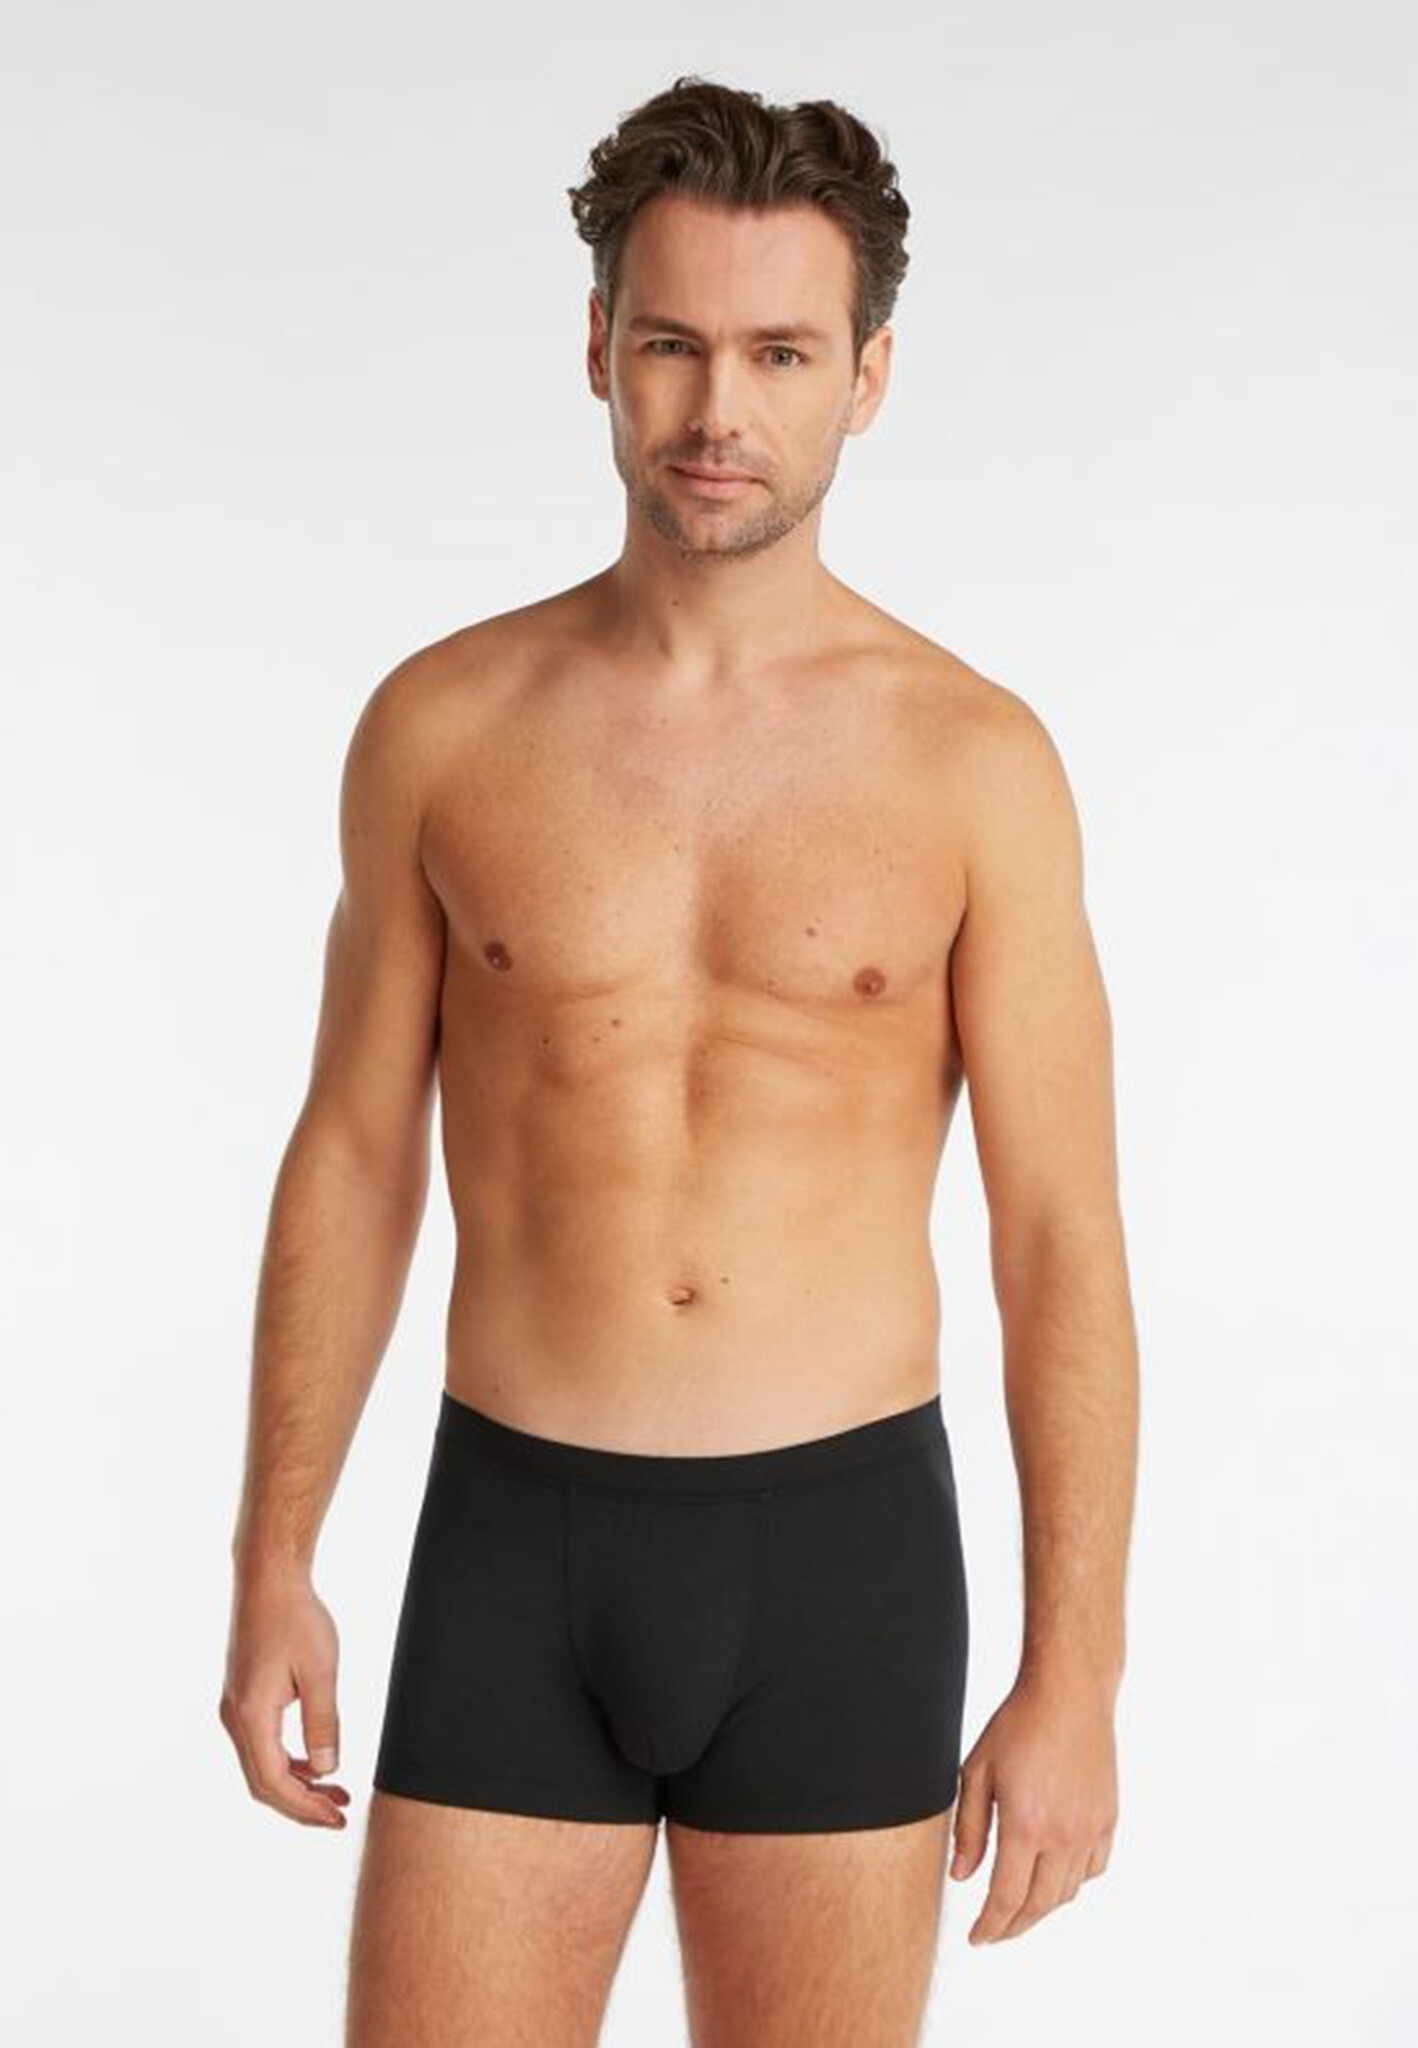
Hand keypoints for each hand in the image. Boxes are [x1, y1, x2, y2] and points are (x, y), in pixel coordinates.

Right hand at [219, 1562, 350, 1828]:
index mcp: (251, 1716)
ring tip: (335, 1792)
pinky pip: (262, 1744)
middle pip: (263, 1783)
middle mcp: (235, 1718)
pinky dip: (288, 1761)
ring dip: (297, 1784)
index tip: (337, 1818)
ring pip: (262, 1765)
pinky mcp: (243, 1698)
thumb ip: (323, 1723)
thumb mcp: (320, 1671)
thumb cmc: (295, 1617)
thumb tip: (328, 1771)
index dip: (306, 1808)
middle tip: (340, 1814)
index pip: (274, 1782)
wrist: (268, 1580)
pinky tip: (315, 1763)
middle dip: (302, 1804)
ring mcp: (235, 1708)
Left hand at [948, 1667, 1117, 1942]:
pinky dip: (1072, 1883)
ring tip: (1019, 1907)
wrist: (1070, 1693)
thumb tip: (962, 1876)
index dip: (990, 1925)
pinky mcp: (1109, 1818)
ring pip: (1068, 1892)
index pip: (1007, 1897)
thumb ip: (970, 1829)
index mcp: (1026, 1824)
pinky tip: (1054, 1876)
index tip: (977, 1938)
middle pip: (1039, 1905)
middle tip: (994, 1932)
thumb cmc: (1018, 1725)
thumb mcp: (978, 1771)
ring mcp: (1091, 1829)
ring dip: (1042, 1908)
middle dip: (1014, 1926)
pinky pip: (1093, 1869)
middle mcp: (1064, 1835)